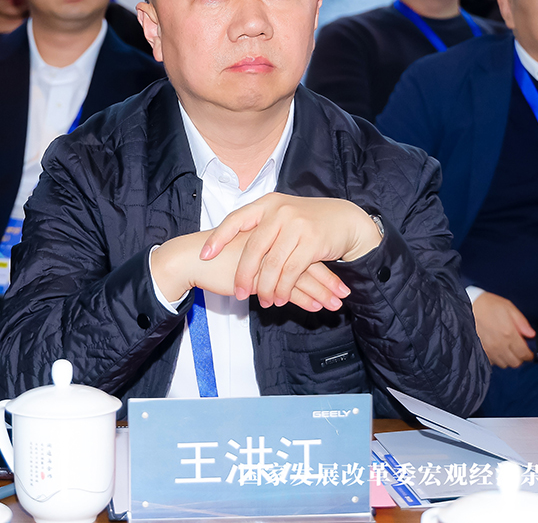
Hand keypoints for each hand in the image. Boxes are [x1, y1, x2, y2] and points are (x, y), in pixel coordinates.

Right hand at [151, 230, 346, 312]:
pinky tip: (317, 306)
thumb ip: (266, 257)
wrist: (193, 259)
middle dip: (328, 279)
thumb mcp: (247, 253)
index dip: (322, 263)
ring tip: (336, 304)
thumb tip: (283, 269)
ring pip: (301, 275)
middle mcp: (272, 242)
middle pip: (307, 260)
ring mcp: (267, 257)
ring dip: (321, 291)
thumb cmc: (217, 257)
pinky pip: (287, 287)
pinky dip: (304, 298)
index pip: (302, 247)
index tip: (337, 276)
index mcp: (271, 232)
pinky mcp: (259, 274)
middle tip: (344, 292)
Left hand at [201, 193, 380, 306]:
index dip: (218, 238)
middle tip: (237, 293)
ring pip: (272, 263)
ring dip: (266, 287)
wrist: (345, 220)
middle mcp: (279, 211)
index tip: (204, 255)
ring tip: (263, 301)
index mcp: (267, 204)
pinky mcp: (312, 241)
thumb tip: (230, 246)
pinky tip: (279, 298)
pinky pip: (291, 271)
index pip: (235, 219)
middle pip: (253, 248)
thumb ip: (260, 226)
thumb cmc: (308, 220)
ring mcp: (296, 225)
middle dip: (243, 274)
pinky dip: (283, 288)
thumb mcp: (282, 214)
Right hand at [471, 291, 534, 368]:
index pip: (524, 353)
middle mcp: (500, 345)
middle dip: (520, 358)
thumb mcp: (508, 307)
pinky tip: (497, 350)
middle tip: (519, 350)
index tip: (529, 353)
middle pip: (515, 363)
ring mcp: (489, 350)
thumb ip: (522, 322)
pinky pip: (493, 362)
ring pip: (504, 364)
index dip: (529, 355)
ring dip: (508, 359)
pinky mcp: (481, 351)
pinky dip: (497, 359)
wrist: (466, 306)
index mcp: (509, 333)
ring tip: (507, 350)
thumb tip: (531, 335)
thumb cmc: (487, 305)